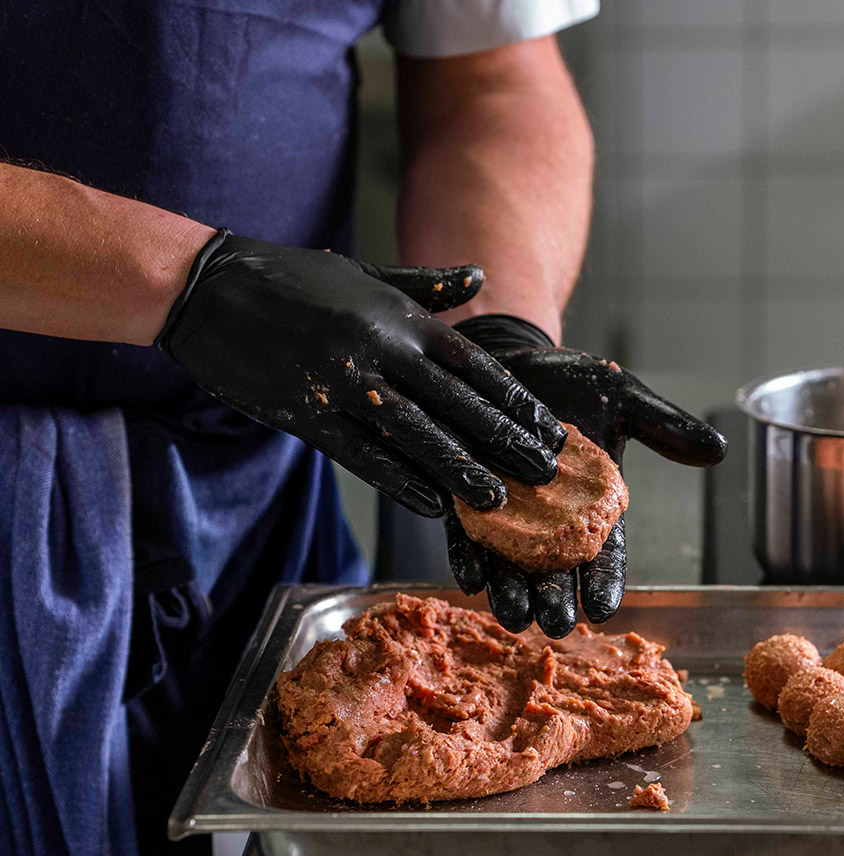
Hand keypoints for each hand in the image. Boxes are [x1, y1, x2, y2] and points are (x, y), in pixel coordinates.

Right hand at [156, 231, 566, 516]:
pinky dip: (400, 481)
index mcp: (398, 316)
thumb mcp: (365, 273)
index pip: (472, 364)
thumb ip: (426, 285)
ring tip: (495, 499)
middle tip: (542, 473)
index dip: (514, 400)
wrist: (208, 289)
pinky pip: (362, 454)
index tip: (545, 428)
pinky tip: (433, 503)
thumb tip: (480, 278)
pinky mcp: (306, 414)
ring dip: (459, 469)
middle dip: (502, 441)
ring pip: (414, 434)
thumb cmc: (293, 279)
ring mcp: (341, 383)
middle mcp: (379, 349)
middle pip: (455, 403)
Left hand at [446, 314, 726, 637]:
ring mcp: (506, 513)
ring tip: (511, 615)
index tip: (602, 610)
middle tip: (552, 625)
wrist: (516, 357)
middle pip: (554, 569)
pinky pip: (467, 533)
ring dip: (510, 591)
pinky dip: (469, 555)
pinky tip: (471, 575)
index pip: (604, 553)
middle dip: (553, 599)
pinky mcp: (467, 497)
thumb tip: (718, 450)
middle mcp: (548, 519)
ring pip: (510, 563)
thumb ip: (664, 427)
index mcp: (592, 506)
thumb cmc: (572, 380)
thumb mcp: (623, 399)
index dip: (605, 582)